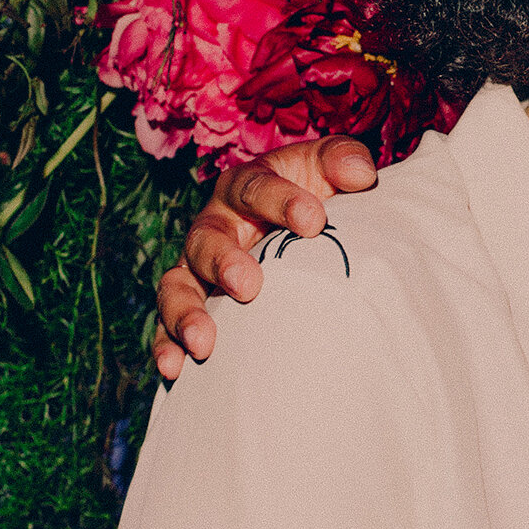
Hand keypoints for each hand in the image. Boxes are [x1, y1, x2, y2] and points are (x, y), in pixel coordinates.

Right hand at [152, 138, 378, 378]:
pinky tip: (175, 369)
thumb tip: (360, 174)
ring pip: (178, 286)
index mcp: (244, 186)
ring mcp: (197, 268)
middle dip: (223, 262)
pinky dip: (168, 346)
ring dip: (186, 313)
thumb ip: (344, 159)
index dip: (280, 202)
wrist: (299, 227)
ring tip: (203, 343)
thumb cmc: (315, 195)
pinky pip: (169, 326)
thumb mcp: (328, 167)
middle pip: (206, 240)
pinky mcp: (193, 304)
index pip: (254, 187)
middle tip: (248, 286)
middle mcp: (214, 225)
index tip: (314, 221)